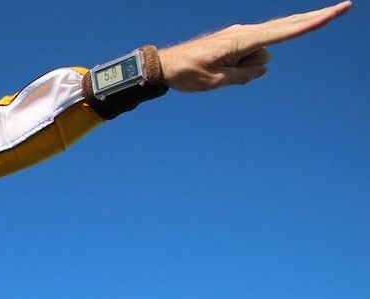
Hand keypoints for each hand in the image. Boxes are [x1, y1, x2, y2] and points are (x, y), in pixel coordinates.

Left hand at [159, 1, 351, 91]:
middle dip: (313, 20)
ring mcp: (240, 36)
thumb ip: (246, 75)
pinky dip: (242, 67)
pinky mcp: (235, 42)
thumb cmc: (187, 73)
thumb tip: (264, 64)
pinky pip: (250, 57)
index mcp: (243, 39)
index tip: (339, 10)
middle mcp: (244, 33)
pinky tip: (221, 70)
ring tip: (217, 72)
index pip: (288, 30)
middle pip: (287, 26)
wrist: (163, 65)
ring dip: (246, 70)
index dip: (315, 22)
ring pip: (261, 57)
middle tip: (346, 6)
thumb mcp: (218, 81)